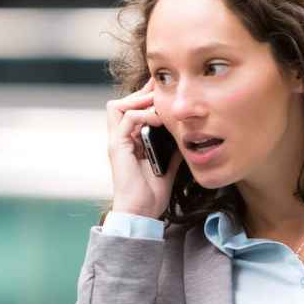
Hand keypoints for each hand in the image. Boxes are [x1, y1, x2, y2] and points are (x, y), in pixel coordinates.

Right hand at [106, 78, 183, 218]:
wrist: (141, 212)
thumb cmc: (152, 194)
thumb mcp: (168, 165)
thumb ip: (172, 149)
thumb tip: (187, 136)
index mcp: (129, 142)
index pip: (130, 110)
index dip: (145, 98)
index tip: (164, 91)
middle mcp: (120, 139)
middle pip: (121, 103)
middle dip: (142, 94)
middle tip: (162, 90)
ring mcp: (116, 142)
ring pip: (118, 106)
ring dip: (140, 101)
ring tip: (160, 104)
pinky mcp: (118, 147)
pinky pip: (128, 119)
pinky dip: (144, 115)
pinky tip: (159, 119)